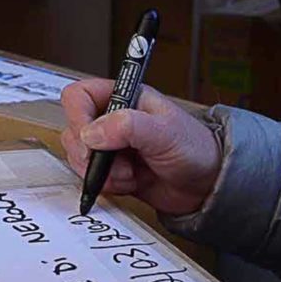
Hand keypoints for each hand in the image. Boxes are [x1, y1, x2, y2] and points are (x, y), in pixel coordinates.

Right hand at [60, 79, 220, 216]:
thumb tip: (92, 133)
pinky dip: (106, 185)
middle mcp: (112, 120)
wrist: (207, 185)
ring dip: (100, 172)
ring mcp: (111, 147)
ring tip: (129, 173)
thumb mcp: (164, 132)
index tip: (90, 137)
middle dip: (89, 153)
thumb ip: (128, 126)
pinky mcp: (112, 170)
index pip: (79, 96)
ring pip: (79, 157)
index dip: (77, 116)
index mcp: (123, 98)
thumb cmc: (195, 149)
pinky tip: (130, 183)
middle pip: (74, 130)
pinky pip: (91, 178)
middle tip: (112, 161)